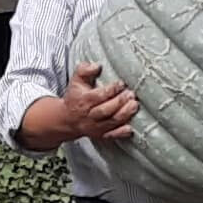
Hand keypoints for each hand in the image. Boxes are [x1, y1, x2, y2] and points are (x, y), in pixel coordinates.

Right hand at [22, 60, 139, 149]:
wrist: (67, 119)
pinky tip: (130, 128)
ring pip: (111, 122)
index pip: (98, 96)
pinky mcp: (100, 135)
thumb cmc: (75, 96)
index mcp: (83, 100)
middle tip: (131, 94)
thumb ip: (84, 70)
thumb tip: (97, 66)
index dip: (111, 90)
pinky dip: (121, 133)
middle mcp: (88, 115)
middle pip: (105, 110)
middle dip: (119, 102)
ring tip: (134, 105)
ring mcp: (94, 127)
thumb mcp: (76, 80)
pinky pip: (111, 136)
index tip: (121, 84)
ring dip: (124, 114)